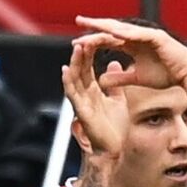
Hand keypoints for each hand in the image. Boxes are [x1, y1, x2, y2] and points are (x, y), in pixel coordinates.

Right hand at [60, 40, 130, 158]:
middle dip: (81, 53)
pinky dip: (69, 82)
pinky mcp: (81, 112)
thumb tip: (115, 64)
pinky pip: (73, 94)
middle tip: (83, 36)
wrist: (113, 150)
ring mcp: (81, 103)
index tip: (93, 38)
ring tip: (77, 47)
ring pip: (74, 79)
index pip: (89, 67)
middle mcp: (85, 95)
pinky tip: (67, 70)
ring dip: (74, 63)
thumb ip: (115, 83)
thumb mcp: (119, 99)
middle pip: (80, 69)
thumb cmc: (114, 128)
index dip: (89, 53)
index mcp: (93, 92)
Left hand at [73, 16, 186, 89]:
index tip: (76, 41)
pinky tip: (114, 33)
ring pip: (123, 28)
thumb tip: (102, 81)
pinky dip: (127, 33)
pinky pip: (140, 34)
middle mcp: (138, 37)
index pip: (108, 39)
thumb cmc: (166, 75)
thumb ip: (120, 78)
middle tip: (78, 20)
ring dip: (107, 26)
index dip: (93, 40)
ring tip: (92, 23)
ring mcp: (147, 35)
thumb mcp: (136, 78)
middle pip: (112, 29)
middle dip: (95, 25)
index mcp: (132, 45)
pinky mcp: (157, 37)